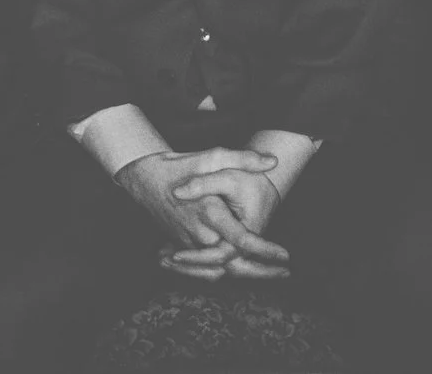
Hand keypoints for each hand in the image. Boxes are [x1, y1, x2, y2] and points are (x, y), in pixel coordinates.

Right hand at [117, 149, 289, 277]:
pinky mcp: (183, 248)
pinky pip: (206, 268)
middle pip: (233, 263)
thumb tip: (272, 161)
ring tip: (274, 275)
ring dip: (247, 275)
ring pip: (220, 269)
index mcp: (208, 212)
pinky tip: (246, 272)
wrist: (144, 179)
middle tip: (287, 273)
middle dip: (261, 272)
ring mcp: (189, 244)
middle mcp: (198, 234)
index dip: (265, 249)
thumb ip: (243, 159)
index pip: (241, 239)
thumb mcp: (211, 156)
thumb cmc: (179, 166)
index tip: (286, 255)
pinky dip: (225, 272)